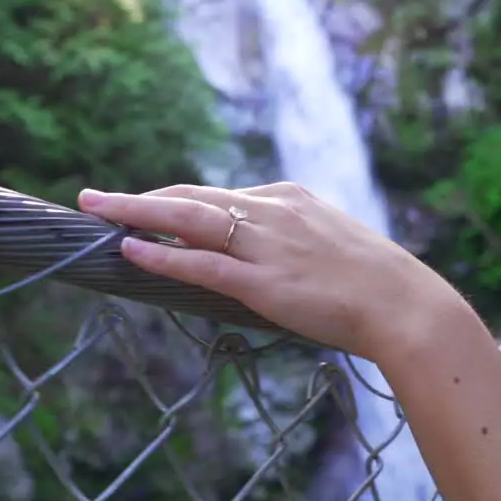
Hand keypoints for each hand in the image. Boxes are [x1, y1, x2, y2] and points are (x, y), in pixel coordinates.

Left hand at [77, 182, 463, 359]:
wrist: (404, 305)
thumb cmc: (377, 284)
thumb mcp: (332, 245)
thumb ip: (294, 244)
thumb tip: (267, 261)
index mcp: (291, 199)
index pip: (220, 195)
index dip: (176, 200)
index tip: (147, 206)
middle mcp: (273, 211)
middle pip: (191, 196)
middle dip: (140, 196)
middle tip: (96, 198)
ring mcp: (266, 244)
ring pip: (185, 219)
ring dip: (134, 212)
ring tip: (96, 210)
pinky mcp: (262, 280)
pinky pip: (199, 262)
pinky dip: (160, 255)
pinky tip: (130, 251)